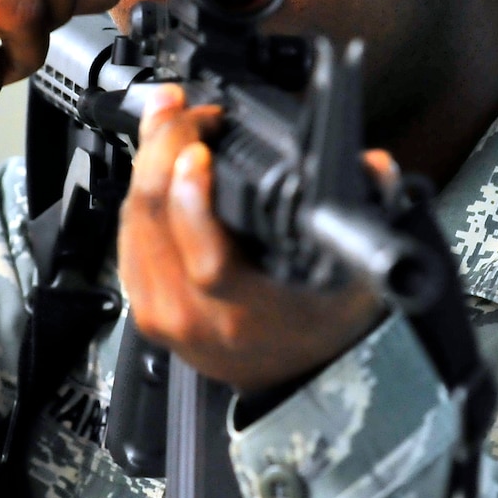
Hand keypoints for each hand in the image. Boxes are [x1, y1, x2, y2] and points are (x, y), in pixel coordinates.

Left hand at [118, 87, 393, 396]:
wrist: (288, 387)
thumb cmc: (317, 332)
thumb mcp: (358, 283)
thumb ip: (369, 217)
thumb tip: (371, 166)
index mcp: (248, 314)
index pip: (208, 261)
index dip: (194, 201)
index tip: (201, 149)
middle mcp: (196, 317)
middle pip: (154, 224)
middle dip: (164, 150)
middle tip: (185, 111)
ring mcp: (161, 314)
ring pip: (133, 222)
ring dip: (146, 160)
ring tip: (168, 117)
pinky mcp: (142, 305)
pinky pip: (126, 237)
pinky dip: (138, 190)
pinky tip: (155, 157)